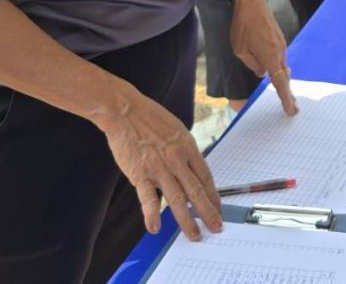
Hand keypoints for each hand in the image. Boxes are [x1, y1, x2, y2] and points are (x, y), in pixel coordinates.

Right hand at [95, 84, 222, 240]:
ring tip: (194, 234)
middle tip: (216, 228)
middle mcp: (177, 159)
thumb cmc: (152, 119)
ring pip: (177, 198)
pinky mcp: (140, 173)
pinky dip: (152, 214)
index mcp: (188, 148)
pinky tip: (155, 227)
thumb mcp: (178, 131)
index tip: (219, 209)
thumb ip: (185, 152)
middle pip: (197, 191)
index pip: (206, 177)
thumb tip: (193, 171)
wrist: (126, 111)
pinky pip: (148, 197)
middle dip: (208, 212)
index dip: (214, 196)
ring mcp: (159, 168)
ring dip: (186, 220)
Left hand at [230, 0, 297, 114]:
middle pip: (284, 75)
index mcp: (270, 57)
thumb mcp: (240, 50)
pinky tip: (271, 67)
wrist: (251, 2)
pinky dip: (277, 65)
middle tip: (291, 106)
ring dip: (280, 76)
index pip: (280, 82)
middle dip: (287, 91)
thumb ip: (253, 64)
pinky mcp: (279, 38)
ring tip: (281, 90)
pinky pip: (279, 56)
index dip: (286, 97)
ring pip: (282, 65)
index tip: (292, 109)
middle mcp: (280, 52)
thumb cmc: (243, 26)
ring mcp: (281, 44)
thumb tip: (262, 71)